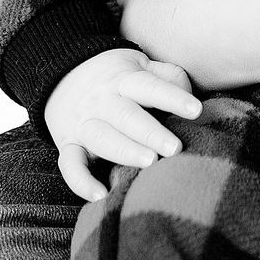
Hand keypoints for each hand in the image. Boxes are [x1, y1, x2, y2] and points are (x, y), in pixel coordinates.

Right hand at [41, 48, 200, 199]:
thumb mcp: (141, 64)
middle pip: (126, 115)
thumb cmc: (116, 76)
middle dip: (150, 132)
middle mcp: (102, 101)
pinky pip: (70, 165)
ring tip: (150, 163)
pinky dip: (81, 182)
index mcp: (124, 79)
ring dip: (125, 151)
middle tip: (174, 148)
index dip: (172, 97)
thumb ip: (167, 76)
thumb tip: (190, 95)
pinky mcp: (68, 144)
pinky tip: (101, 195)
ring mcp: (84, 123)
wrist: (63, 74)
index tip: (196, 110)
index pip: (149, 87)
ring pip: (102, 138)